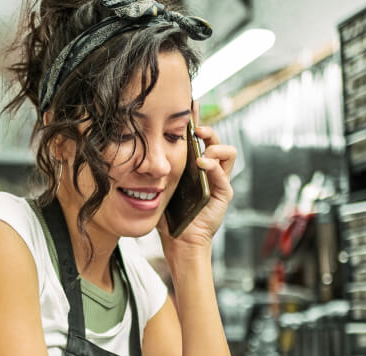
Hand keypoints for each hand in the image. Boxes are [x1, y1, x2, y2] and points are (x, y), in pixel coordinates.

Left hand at [157, 101, 236, 255]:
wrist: (179, 241)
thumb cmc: (169, 215)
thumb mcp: (160, 185)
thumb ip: (157, 168)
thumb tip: (137, 147)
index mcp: (196, 166)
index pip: (199, 138)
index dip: (196, 120)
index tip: (190, 105)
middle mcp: (210, 170)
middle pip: (216, 140)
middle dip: (207, 130)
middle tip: (196, 128)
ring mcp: (219, 182)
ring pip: (228, 152)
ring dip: (215, 147)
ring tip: (202, 150)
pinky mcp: (223, 194)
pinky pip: (224, 175)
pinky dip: (214, 167)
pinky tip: (202, 164)